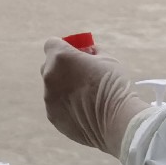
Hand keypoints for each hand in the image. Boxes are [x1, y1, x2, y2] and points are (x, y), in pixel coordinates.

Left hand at [40, 38, 152, 158]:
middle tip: (80, 74)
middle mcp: (49, 76)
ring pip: (52, 88)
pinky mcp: (52, 116)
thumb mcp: (107, 59)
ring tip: (86, 97)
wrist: (117, 121)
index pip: (51, 43)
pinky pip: (56, 106)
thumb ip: (92, 52)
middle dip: (62, 68)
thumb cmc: (114, 86)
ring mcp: (49, 98)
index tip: (74, 53)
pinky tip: (84, 111)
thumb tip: (88, 52)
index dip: (63, 47)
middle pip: (49, 66)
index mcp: (61, 57)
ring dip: (64, 88)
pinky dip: (66, 106)